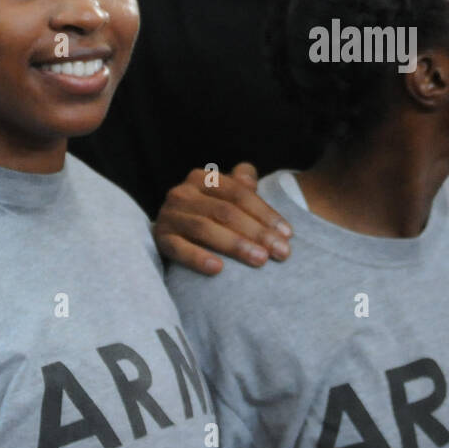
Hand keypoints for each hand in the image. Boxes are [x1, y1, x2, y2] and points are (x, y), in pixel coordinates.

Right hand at [153, 163, 291, 274]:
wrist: (171, 233)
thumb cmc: (209, 214)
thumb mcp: (225, 195)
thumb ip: (241, 185)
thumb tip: (251, 178)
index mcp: (203, 178)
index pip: (239, 194)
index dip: (265, 213)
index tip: (288, 234)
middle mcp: (183, 193)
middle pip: (225, 211)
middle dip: (257, 232)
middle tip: (281, 252)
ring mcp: (170, 216)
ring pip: (205, 229)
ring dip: (235, 245)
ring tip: (260, 260)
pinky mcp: (160, 239)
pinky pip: (179, 249)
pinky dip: (198, 258)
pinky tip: (218, 269)